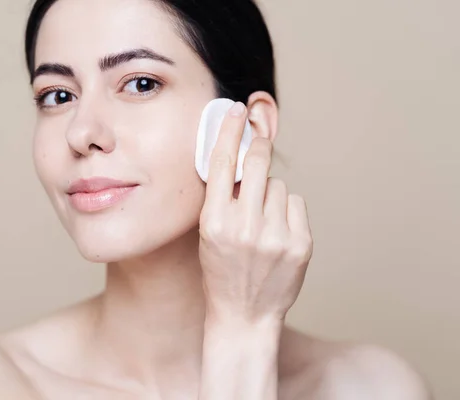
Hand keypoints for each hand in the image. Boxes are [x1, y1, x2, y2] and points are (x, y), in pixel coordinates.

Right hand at [198, 101, 312, 324]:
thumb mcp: (209, 234)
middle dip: (259, 147)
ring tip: (262, 223)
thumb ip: (222, 198)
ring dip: (272, 194)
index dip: (229, 131)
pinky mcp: (300, 244)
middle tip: (258, 138)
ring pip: (279, 186)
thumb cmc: (222, 270)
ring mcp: (275, 236)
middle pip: (257, 163)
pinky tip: (278, 233)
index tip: (236, 110)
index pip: (223, 163)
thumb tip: (241, 156)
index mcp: (214, 222)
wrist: (244, 314)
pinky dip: (288, 211)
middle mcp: (244, 226)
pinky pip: (296, 204)